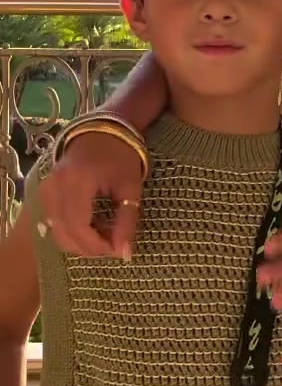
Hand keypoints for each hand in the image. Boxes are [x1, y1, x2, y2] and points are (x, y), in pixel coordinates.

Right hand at [37, 134, 143, 258]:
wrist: (103, 131)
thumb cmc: (121, 156)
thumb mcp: (131, 188)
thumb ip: (127, 221)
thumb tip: (124, 254)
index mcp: (77, 182)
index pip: (79, 227)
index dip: (97, 246)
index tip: (118, 251)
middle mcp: (55, 187)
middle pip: (64, 234)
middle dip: (90, 248)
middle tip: (114, 246)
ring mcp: (46, 189)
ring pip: (57, 232)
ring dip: (80, 242)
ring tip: (105, 234)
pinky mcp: (45, 192)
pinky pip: (54, 222)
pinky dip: (72, 231)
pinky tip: (92, 226)